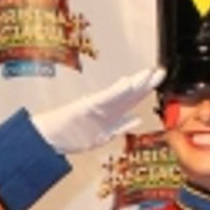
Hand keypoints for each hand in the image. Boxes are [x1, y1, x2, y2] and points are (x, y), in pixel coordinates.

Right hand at [33, 66, 163, 155]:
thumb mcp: (102, 134)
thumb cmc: (71, 135)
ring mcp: (96, 108)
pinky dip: (116, 92)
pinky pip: (104, 100)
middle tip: (160, 71)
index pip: (132, 98)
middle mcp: (105, 109)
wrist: (48, 138)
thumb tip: (137, 119)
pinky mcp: (86, 108)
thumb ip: (120, 126)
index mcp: (110, 113)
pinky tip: (127, 84)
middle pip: (129, 94)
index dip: (145, 88)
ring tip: (147, 74)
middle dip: (145, 83)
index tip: (157, 77)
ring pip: (120, 94)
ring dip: (134, 84)